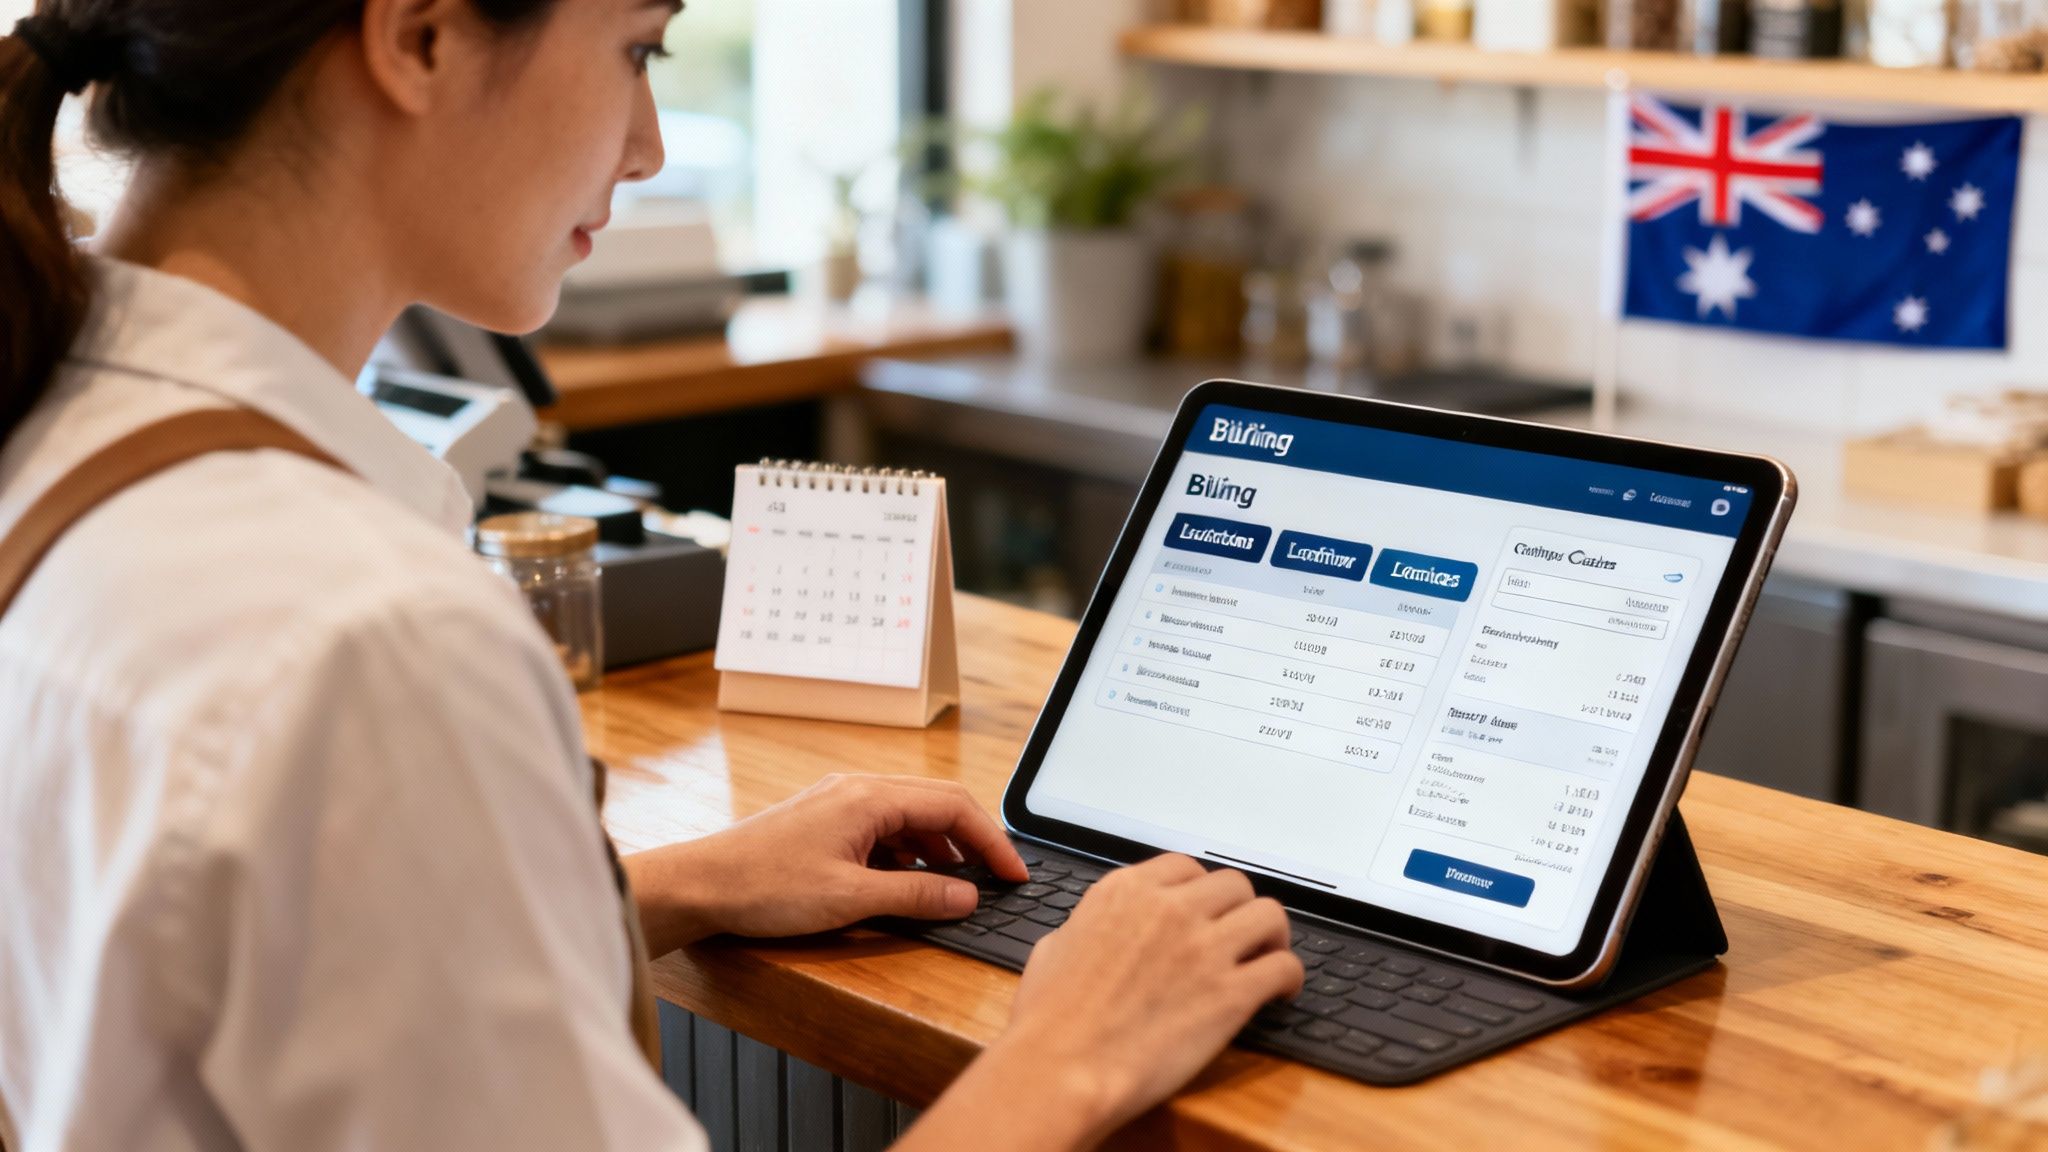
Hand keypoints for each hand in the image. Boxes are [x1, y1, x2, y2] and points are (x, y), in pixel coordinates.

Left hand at [626, 774, 1028, 951]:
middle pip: (936, 804)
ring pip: (910, 816)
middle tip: (997, 879)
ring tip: (954, 887)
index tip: (1014, 873)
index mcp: (870, 797)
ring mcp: (840, 802)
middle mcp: (858, 788)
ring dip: (939, 849)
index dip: (992, 842)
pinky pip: (883, 827)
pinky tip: (906, 883)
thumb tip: (968, 897)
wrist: (700, 884)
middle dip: (972, 842)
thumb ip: (917, 895)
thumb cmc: (764, 887)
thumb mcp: (851, 898)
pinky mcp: (825, 820)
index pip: (954, 806)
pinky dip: (907, 853)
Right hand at [1004, 855, 1303, 1134]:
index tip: (1206, 909)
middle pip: (1233, 885)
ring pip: (1268, 915)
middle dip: (1239, 910)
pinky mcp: (1231, 993)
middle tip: (1240, 936)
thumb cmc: (1049, 1020)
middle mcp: (1170, 908)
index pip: (1185, 867)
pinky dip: (1290, 977)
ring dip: (1273, 935)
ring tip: (1269, 957)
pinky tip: (1281, 992)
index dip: (1202, 890)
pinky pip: (1284, 966)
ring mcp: (1204, 948)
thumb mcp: (1055, 948)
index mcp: (1126, 892)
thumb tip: (1097, 932)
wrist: (1061, 1067)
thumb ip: (1089, 926)